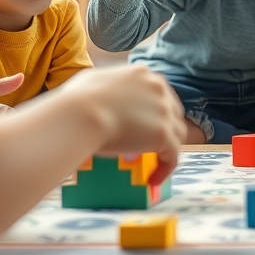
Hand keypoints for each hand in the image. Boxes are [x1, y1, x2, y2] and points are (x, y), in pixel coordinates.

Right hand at [58, 65, 184, 185]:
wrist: (81, 114)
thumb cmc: (77, 100)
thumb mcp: (93, 82)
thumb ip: (106, 87)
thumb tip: (100, 97)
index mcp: (144, 75)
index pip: (159, 95)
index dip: (155, 112)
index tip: (146, 126)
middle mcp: (159, 90)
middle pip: (173, 113)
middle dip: (164, 129)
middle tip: (151, 146)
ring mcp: (164, 112)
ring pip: (177, 134)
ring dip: (167, 150)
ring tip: (154, 164)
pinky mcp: (163, 135)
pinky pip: (172, 156)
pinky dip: (165, 169)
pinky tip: (153, 180)